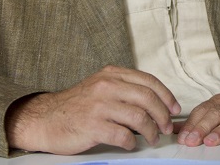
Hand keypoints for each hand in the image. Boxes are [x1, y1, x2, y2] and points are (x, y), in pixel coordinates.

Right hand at [4, 65, 179, 154]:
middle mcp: (106, 86)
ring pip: (139, 117)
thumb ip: (124, 89)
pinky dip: (132, 142)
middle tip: (166, 127)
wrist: (45, 118)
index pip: (148, 81)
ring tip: (152, 138)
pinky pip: (123, 135)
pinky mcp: (93, 126)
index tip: (174, 108)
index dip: (166, 96)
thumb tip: (155, 103)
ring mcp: (99, 106)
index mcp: (111, 74)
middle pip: (147, 98)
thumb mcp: (100, 86)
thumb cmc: (76, 106)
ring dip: (151, 131)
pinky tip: (131, 144)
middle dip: (163, 115)